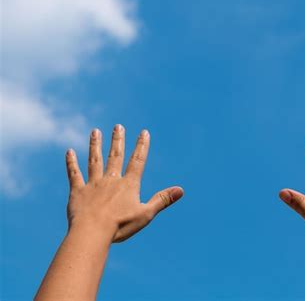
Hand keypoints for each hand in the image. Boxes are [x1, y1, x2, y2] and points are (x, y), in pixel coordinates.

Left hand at [65, 124, 182, 241]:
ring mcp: (93, 184)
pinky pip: (74, 174)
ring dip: (95, 145)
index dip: (142, 146)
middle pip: (115, 156)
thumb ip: (162, 200)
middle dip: (117, 140)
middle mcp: (111, 180)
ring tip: (95, 131)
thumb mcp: (146, 214)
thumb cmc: (121, 225)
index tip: (144, 132)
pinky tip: (69, 151)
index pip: (137, 161)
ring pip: (95, 160)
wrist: (92, 232)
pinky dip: (72, 163)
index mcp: (128, 185)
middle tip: (118, 126)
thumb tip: (181, 190)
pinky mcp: (78, 192)